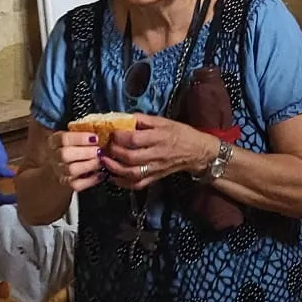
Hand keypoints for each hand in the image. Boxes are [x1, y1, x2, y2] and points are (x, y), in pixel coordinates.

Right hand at [42, 129, 107, 193]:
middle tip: (99, 151)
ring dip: (90, 165)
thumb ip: (82, 132)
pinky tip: (101, 174)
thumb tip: (101, 127)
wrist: (59, 170)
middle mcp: (54, 157)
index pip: (63, 138)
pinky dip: (91, 180)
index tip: (95, 137)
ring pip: (71, 170)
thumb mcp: (72, 137)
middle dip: (86, 152)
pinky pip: (78, 184)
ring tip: (101, 161)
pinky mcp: (67, 184)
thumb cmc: (72, 148)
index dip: (80, 138)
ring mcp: (59, 171)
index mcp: (54, 142)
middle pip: (65, 155)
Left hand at [104, 115, 218, 190]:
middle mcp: (157, 154)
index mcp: (159, 137)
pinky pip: (138, 184)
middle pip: (131, 157)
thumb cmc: (180, 133)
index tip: (111, 132)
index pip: (135, 139)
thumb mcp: (163, 121)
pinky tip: (113, 177)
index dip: (119, 136)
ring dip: (114, 168)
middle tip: (105, 146)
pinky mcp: (155, 177)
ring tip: (104, 161)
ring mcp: (156, 168)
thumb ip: (142, 120)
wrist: (197, 151)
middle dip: (113, 152)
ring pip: (132, 173)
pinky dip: (123, 183)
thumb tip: (122, 118)